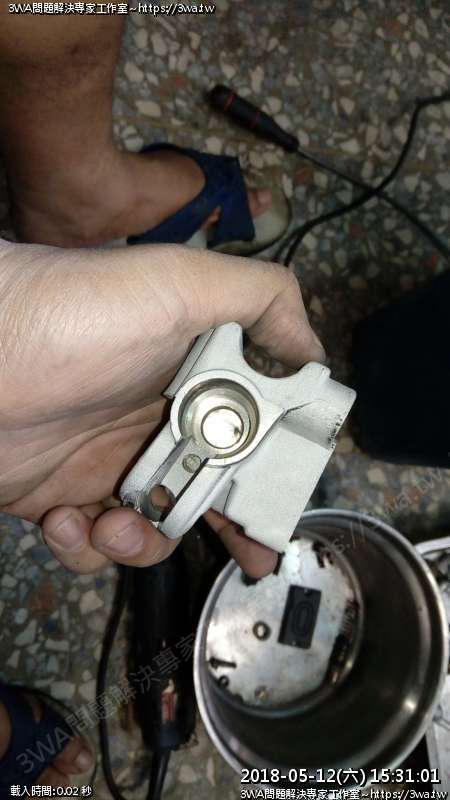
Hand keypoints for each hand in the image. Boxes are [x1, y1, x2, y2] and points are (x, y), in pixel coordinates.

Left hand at [0, 239, 323, 575]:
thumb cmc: (78, 314)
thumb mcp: (180, 283)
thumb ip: (262, 298)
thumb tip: (314, 354)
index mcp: (193, 380)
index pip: (251, 434)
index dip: (273, 473)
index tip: (284, 506)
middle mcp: (156, 423)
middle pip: (212, 491)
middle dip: (232, 528)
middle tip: (248, 554)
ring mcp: (109, 463)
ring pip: (156, 529)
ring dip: (145, 541)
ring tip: (114, 520)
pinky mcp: (61, 498)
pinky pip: (93, 543)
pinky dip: (85, 544)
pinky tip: (64, 516)